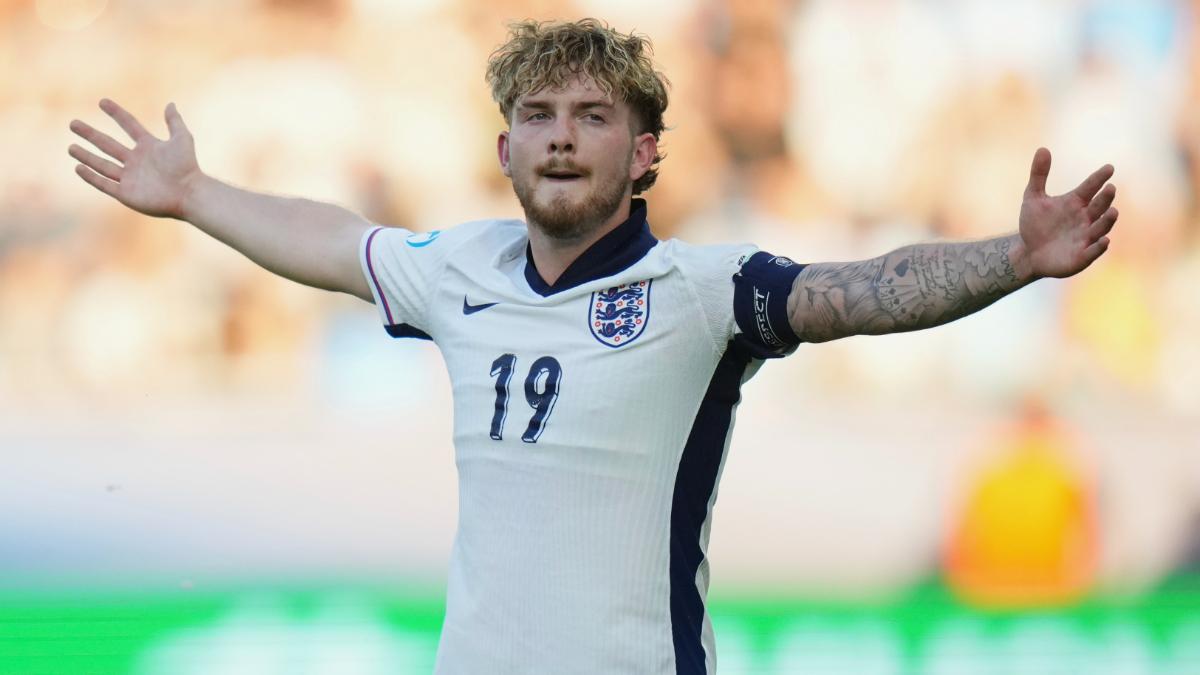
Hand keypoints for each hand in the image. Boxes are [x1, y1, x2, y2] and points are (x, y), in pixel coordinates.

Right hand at [69, 99, 201, 219]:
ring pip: (102, 165)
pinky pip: (104, 184)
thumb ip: (175, 122)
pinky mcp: (126, 193)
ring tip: (71, 147)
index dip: (117, 113)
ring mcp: (130, 178)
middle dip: (90, 134)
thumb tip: (170, 104)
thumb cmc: (187, 167)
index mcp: (149, 146)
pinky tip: (78, 167)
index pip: (129, 125)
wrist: (189, 193)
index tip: (102, 101)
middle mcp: (136, 161)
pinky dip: (91, 177)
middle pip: (108, 144)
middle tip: (73, 123)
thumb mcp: (182, 139)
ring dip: (86, 156)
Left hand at [1017, 147, 1117, 279]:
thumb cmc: (1034, 224)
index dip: (1099, 178)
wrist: (1028, 253)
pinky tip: (1104, 240)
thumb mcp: (1033, 198)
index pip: (1091, 187)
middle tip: (1110, 188)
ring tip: (1113, 211)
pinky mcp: (1082, 256)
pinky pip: (1093, 251)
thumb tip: (1043, 148)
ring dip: (1108, 220)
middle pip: (1099, 206)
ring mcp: (1085, 237)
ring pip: (1101, 227)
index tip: (1109, 167)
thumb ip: (1039, 175)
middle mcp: (1085, 218)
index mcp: (1076, 202)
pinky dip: (1099, 247)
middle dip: (1106, 198)